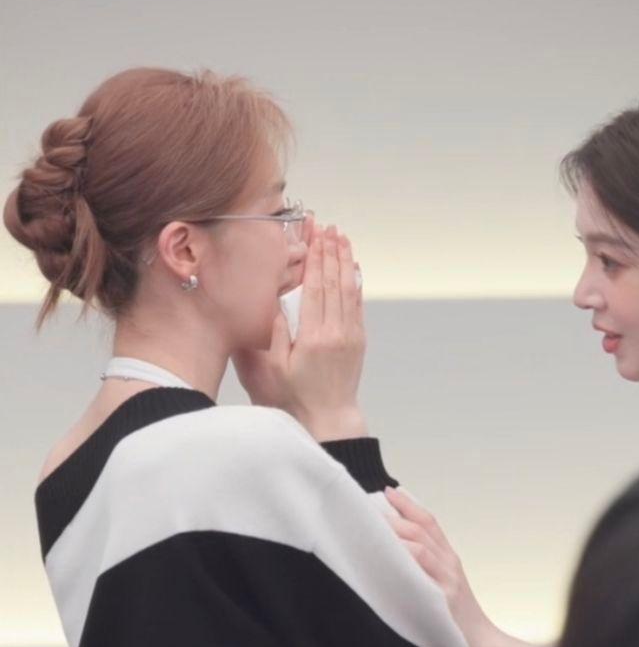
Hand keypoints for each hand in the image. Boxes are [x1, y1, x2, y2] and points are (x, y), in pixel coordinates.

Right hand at [232, 223, 366, 437]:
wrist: (327, 420)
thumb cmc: (293, 398)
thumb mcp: (272, 369)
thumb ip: (274, 334)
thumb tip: (275, 301)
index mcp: (313, 337)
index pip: (315, 287)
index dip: (315, 258)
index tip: (314, 235)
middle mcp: (336, 332)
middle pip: (334, 281)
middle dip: (331, 251)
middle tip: (328, 227)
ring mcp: (350, 336)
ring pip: (349, 289)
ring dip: (345, 261)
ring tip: (341, 238)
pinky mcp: (357, 341)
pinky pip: (357, 304)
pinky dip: (355, 282)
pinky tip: (353, 267)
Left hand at [383, 485, 497, 646]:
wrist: (480, 645)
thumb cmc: (455, 618)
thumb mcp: (442, 584)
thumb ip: (422, 566)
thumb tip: (391, 550)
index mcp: (449, 558)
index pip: (429, 522)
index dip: (409, 503)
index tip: (387, 491)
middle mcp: (450, 563)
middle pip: (421, 529)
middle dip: (394, 515)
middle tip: (367, 506)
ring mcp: (447, 580)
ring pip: (420, 545)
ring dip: (395, 532)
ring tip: (371, 525)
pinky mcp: (443, 598)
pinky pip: (421, 572)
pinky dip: (405, 558)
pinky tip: (387, 554)